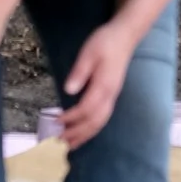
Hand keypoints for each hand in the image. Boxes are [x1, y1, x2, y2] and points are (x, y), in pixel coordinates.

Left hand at [59, 21, 134, 146]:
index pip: (86, 109)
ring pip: (100, 123)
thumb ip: (80, 71)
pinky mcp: (112, 96)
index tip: (56, 121)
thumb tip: (68, 90)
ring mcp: (112, 97)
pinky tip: (83, 132)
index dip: (71, 117)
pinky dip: (92, 129)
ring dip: (84, 135)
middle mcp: (110, 96)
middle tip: (59, 142)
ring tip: (70, 144)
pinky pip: (102, 118)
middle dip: (77, 133)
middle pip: (94, 122)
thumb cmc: (105, 42)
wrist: (125, 37)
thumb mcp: (89, 52)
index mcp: (104, 86)